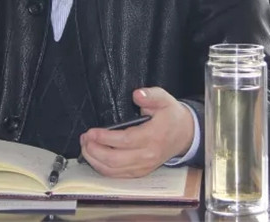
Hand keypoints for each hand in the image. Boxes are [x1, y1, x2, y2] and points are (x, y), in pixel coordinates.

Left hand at [79, 87, 194, 177]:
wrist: (185, 134)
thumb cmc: (171, 116)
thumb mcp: (164, 99)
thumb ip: (150, 95)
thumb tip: (136, 95)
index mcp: (152, 136)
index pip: (125, 141)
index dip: (105, 138)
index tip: (91, 132)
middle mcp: (148, 155)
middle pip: (115, 160)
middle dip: (95, 150)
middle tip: (84, 139)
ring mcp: (144, 166)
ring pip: (114, 170)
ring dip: (95, 160)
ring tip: (85, 147)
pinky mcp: (141, 172)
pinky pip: (118, 175)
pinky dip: (103, 169)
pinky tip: (94, 158)